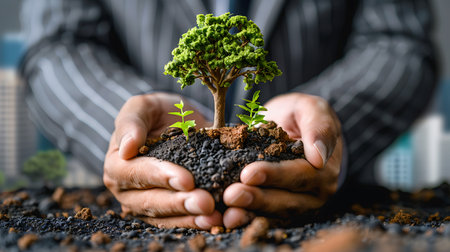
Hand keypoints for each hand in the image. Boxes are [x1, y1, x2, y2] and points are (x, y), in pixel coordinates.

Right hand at [104, 92, 221, 228]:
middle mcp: (126, 190)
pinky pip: (177, 222)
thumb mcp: (144, 106)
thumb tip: (126, 148)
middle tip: (205, 203)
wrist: (177, 123)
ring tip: (212, 215)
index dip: (160, 177)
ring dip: (189, 217)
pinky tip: (214, 221)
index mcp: (116, 164)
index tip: (186, 179)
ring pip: (164, 217)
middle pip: (150, 201)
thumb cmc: (157, 113)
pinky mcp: (164, 214)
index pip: (135, 173)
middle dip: (179, 203)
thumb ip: (132, 122)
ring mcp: (144, 205)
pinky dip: (195, 222)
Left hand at [223, 93, 342, 227]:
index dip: (274, 175)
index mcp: (324, 170)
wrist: (288, 127)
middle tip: (231, 195)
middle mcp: (314, 194)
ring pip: (272, 213)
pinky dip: (244, 219)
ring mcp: (297, 206)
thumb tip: (319, 156)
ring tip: (227, 212)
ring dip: (248, 213)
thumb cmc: (299, 115)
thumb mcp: (310, 108)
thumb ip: (319, 126)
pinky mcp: (279, 211)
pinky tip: (225, 218)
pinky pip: (262, 217)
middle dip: (256, 199)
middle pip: (285, 201)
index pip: (299, 175)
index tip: (248, 174)